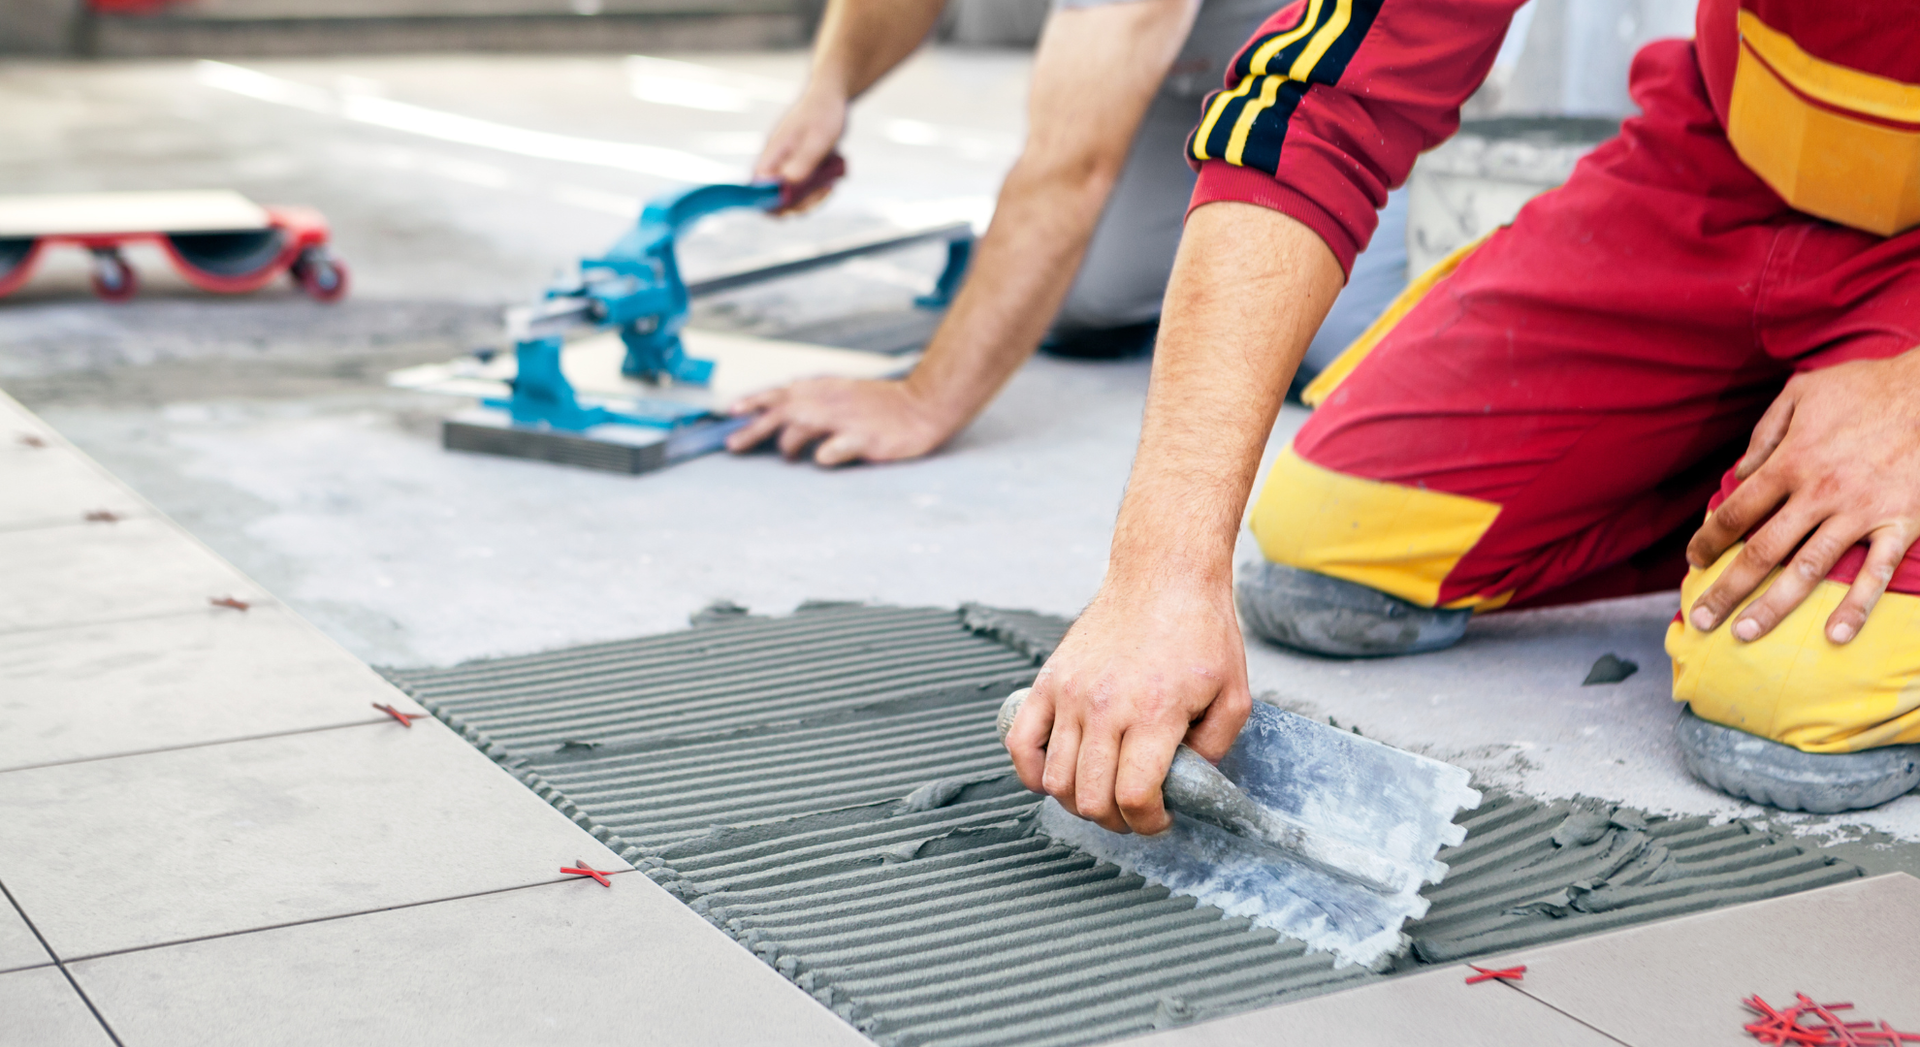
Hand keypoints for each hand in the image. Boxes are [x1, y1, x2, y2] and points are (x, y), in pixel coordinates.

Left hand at [724, 376, 959, 464]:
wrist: (922, 406)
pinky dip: (825, 452)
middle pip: (783, 411)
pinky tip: (822, 457)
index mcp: (824, 389)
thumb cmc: (881, 405)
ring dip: (788, 442)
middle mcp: (830, 401)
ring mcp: (846, 420)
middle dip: (755, 428)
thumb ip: (814, 401)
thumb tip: (783, 414)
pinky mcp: (865, 438)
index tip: (731, 411)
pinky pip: (837, 446)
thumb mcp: (843, 394)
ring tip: (788, 454)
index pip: (781, 392)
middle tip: (733, 444)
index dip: (754, 401)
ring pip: (803, 425)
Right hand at [754, 85, 845, 214]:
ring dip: (812, 199)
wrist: (830, 96)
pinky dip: (817, 191)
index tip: (795, 203)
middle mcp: (775, 163)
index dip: (770, 203)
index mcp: (772, 154)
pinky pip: (803, 191)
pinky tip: (831, 180)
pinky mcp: (798, 169)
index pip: (757, 189)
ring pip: (792, 199)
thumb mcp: (818, 138)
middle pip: (776, 200)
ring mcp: (786, 167)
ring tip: (830, 184)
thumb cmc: (823, 113)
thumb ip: (803, 163)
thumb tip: (787, 189)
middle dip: (800, 204)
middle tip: (824, 191)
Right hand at [1003, 574, 1251, 834]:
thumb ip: (1216, 748)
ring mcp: (1070, 694)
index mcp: (1154, 713)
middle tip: (1135, 812)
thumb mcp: (1234, 694)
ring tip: (1103, 793)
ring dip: (1078, 802)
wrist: (1162, 576)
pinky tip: (1054, 777)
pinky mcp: (1048, 681)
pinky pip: (1021, 743)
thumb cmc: (1200, 630)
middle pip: (1091, 797)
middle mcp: (1106, 707)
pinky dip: (1031, 772)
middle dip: (1116, 820)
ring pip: (1056, 780)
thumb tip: (1188, 783)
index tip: (1161, 819)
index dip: (1148, 823)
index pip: (1134, 795)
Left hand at [1686, 350, 1919, 644]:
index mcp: (1790, 461)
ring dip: (1773, 606)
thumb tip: (1738, 472)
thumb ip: (1765, 432)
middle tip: (1700, 620)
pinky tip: (1835, 637)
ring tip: (1744, 636)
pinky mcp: (1901, 523)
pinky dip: (1856, 607)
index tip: (1693, 562)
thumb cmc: (1866, 386)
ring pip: (1807, 570)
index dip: (1707, 541)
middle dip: (1726, 589)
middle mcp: (1818, 493)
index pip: (1734, 513)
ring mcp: (1860, 512)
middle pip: (1760, 552)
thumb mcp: (1803, 392)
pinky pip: (1876, 573)